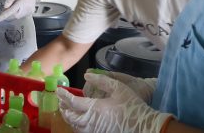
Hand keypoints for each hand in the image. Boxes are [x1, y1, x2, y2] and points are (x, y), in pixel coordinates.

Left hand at [0, 0, 43, 21]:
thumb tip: (5, 7)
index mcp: (22, 2)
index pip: (12, 10)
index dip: (5, 15)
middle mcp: (27, 8)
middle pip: (15, 15)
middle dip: (9, 14)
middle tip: (5, 10)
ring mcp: (29, 12)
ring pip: (18, 16)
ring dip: (13, 13)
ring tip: (14, 6)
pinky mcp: (30, 13)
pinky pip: (21, 15)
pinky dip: (18, 13)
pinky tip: (18, 7)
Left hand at [57, 73, 172, 132]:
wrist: (145, 127)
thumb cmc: (132, 106)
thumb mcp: (119, 88)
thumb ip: (102, 81)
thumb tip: (87, 75)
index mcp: (95, 108)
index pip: (73, 102)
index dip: (63, 95)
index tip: (58, 90)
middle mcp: (91, 121)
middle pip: (70, 116)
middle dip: (63, 108)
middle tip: (60, 101)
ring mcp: (95, 131)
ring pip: (75, 126)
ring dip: (69, 117)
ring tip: (66, 110)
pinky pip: (82, 131)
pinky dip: (76, 125)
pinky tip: (79, 120)